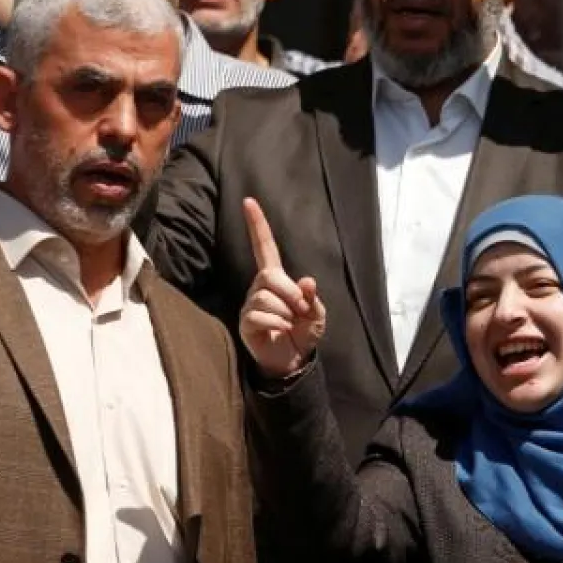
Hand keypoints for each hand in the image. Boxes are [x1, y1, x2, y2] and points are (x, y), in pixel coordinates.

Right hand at [240, 197, 325, 378]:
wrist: (293, 360)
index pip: (265, 247)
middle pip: (269, 275)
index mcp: (277, 279)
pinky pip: (259, 314)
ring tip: (290, 323)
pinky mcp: (245, 322)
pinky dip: (277, 322)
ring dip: (286, 311)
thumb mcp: (317, 315)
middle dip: (290, 292)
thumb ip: (313, 298)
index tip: (249, 201)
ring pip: (265, 296)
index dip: (258, 226)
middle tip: (301, 310)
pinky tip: (281, 330)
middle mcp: (259, 287)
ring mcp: (250, 304)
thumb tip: (307, 282)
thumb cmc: (303, 333)